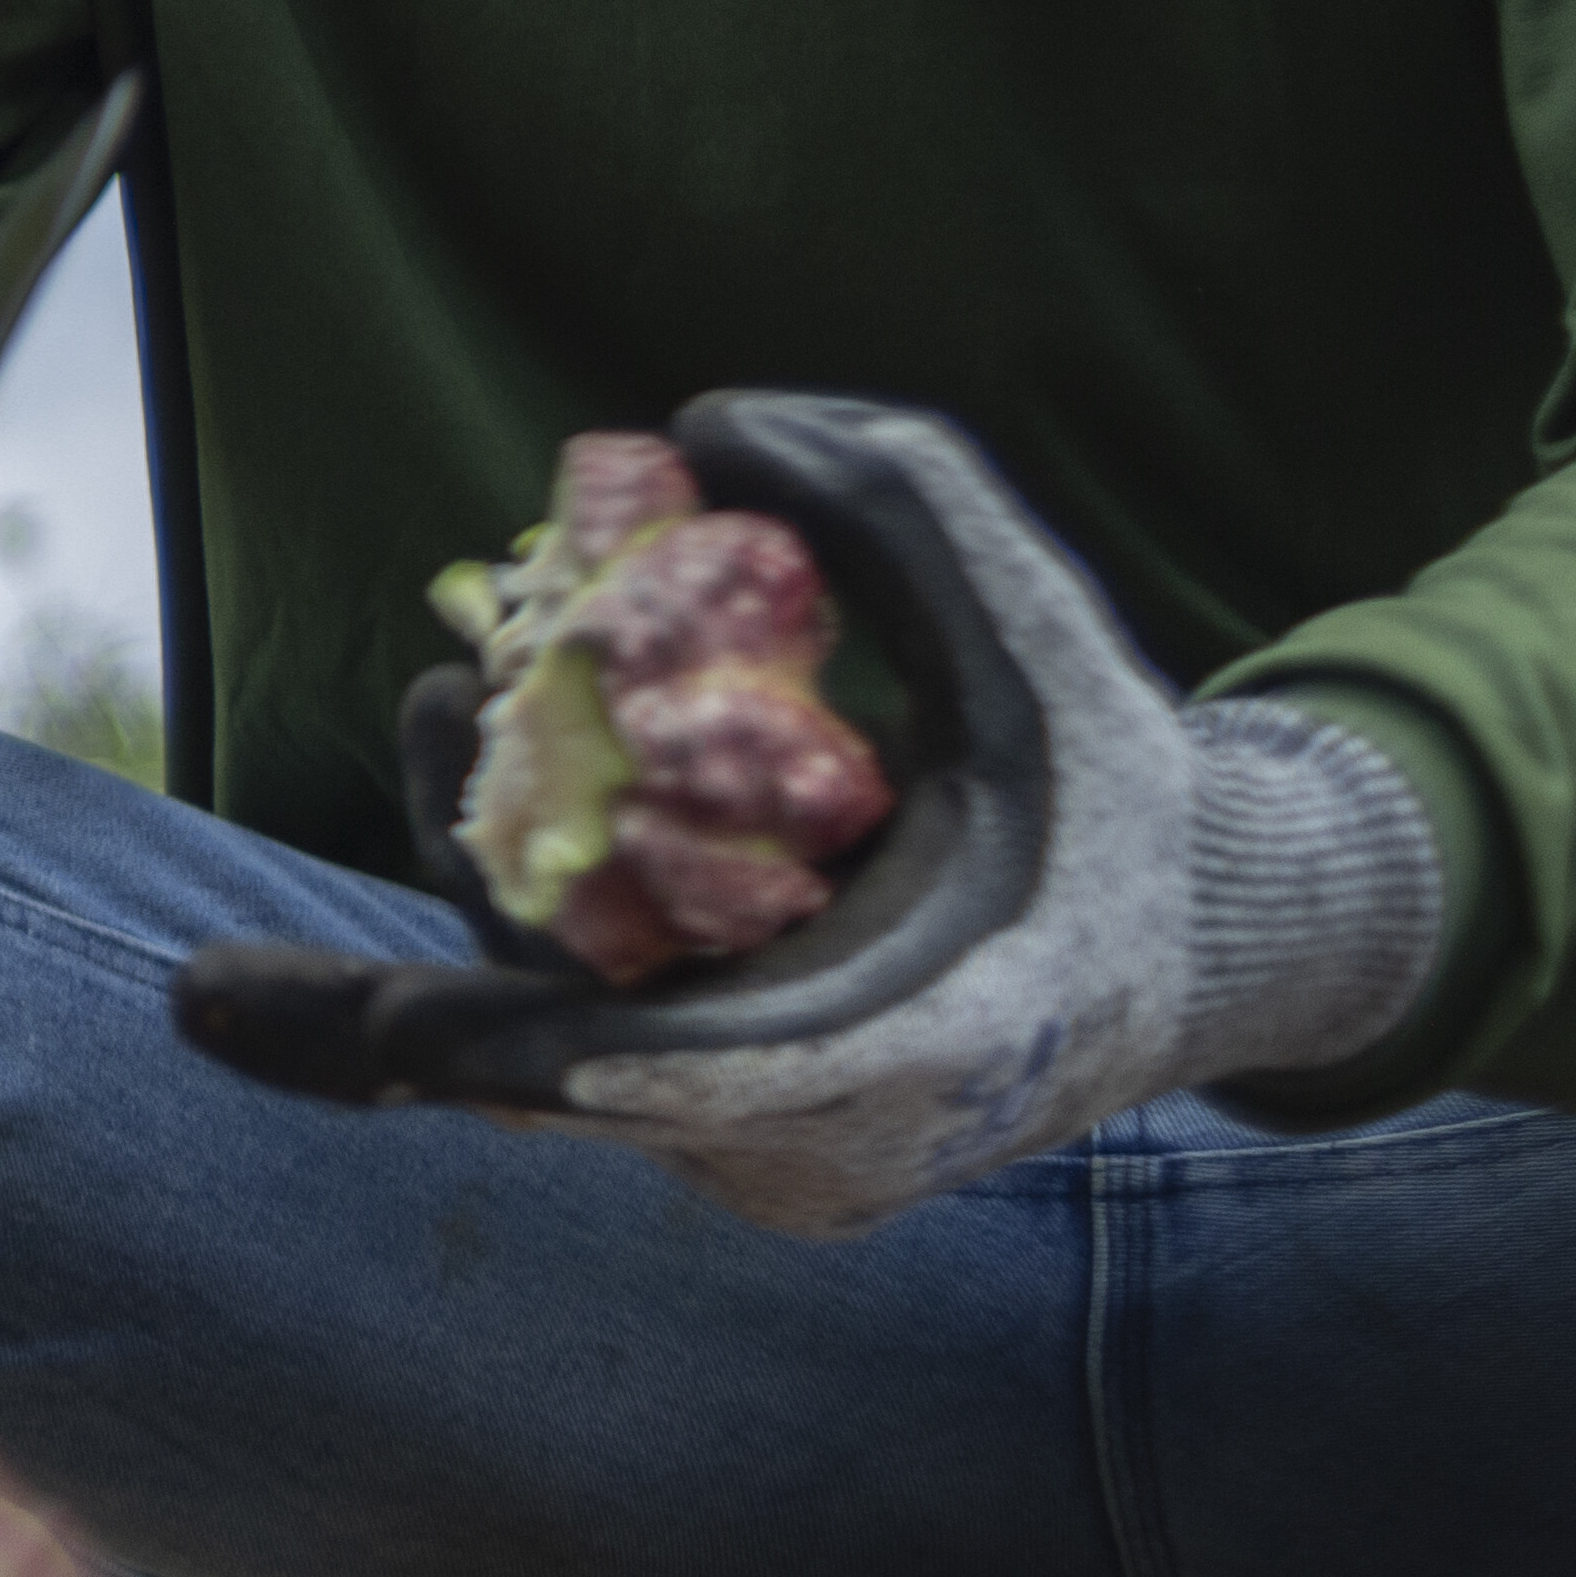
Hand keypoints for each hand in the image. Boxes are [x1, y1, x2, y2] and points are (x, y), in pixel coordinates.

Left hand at [164, 391, 1448, 1236]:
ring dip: (483, 898)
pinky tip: (487, 763)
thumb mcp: (1038, 627)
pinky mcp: (742, 1143)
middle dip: (458, 940)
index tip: (408, 1031)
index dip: (559, 1046)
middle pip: (591, 1069)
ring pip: (569, 1059)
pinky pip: (597, 1047)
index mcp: (937, 1041)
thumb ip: (905, 502)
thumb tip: (702, 419)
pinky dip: (532, 932)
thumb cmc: (1105, 783)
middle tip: (393, 763)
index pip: (725, 1073)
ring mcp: (785, 1157)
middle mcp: (844, 1133)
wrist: (1182, 938)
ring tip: (445, 700)